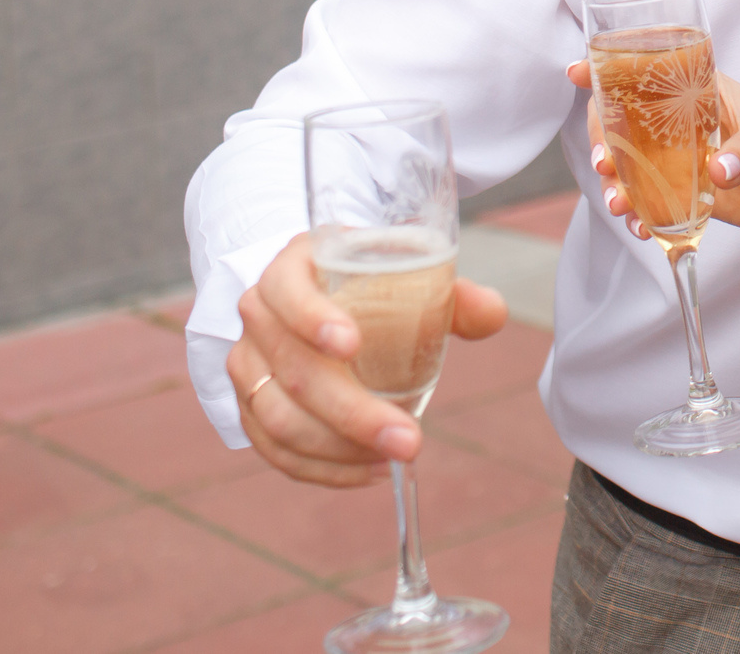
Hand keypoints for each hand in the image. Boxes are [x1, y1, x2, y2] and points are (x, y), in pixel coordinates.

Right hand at [227, 231, 506, 486]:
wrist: (322, 294)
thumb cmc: (370, 282)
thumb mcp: (406, 272)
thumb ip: (452, 293)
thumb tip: (492, 312)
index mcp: (291, 269)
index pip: (289, 292)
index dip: (314, 319)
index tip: (353, 344)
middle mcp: (258, 315)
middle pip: (294, 372)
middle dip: (352, 413)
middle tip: (409, 438)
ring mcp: (247, 364)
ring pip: (280, 419)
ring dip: (339, 449)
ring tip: (396, 456)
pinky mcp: (250, 406)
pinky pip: (275, 450)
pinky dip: (322, 468)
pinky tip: (370, 470)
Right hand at [572, 64, 739, 248]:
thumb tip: (718, 171)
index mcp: (700, 89)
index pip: (647, 69)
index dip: (608, 68)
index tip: (578, 73)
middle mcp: (679, 120)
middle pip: (620, 118)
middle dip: (601, 137)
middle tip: (603, 162)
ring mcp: (675, 158)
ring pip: (625, 162)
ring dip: (611, 181)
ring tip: (619, 204)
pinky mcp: (680, 193)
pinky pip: (644, 199)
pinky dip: (634, 213)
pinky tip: (638, 226)